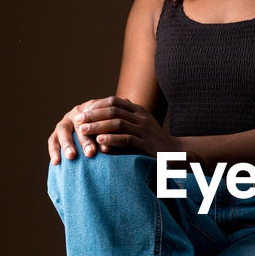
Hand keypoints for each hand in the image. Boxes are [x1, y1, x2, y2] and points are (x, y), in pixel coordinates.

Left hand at [48, 96, 173, 164]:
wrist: (176, 154)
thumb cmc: (153, 142)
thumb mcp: (139, 127)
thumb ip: (123, 122)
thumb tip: (101, 120)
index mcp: (139, 110)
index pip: (115, 101)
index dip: (97, 105)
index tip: (83, 110)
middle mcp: (142, 117)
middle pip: (113, 110)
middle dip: (93, 115)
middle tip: (78, 120)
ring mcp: (145, 130)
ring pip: (118, 123)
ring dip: (98, 126)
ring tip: (83, 131)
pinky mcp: (147, 144)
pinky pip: (127, 139)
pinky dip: (112, 139)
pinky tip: (100, 141)